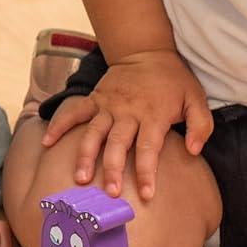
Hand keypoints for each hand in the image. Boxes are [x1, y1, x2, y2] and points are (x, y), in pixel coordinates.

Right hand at [41, 49, 212, 201]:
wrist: (147, 51)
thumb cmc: (174, 80)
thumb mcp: (196, 99)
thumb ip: (200, 126)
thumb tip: (193, 151)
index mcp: (153, 115)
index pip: (149, 149)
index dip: (147, 173)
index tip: (145, 195)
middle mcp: (128, 112)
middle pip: (118, 144)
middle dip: (113, 169)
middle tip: (110, 193)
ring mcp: (108, 105)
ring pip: (94, 133)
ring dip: (86, 155)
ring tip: (80, 177)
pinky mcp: (95, 99)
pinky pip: (74, 112)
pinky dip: (60, 125)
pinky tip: (47, 142)